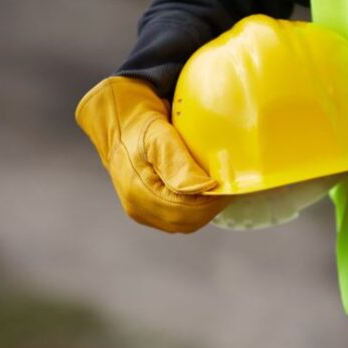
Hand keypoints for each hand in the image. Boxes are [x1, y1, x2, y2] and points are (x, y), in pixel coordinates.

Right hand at [75, 77, 229, 232]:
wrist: (119, 124)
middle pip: (184, 222)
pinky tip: (202, 193)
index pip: (183, 211)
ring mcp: (140, 211)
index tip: (227, 187)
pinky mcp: (146, 210)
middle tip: (228, 189)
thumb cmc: (140, 124)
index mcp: (138, 191)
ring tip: (217, 190)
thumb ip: (180, 164)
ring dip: (202, 210)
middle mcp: (137, 206)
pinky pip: (175, 218)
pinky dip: (192, 210)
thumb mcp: (160, 135)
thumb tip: (205, 188)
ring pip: (181, 223)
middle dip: (209, 208)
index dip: (209, 203)